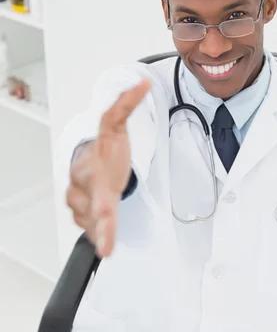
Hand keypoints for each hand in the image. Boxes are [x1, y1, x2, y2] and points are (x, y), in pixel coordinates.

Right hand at [66, 79, 150, 256]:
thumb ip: (127, 104)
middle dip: (99, 230)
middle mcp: (81, 184)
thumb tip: (143, 83)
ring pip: (87, 222)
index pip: (97, 191)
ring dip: (101, 229)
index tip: (107, 230)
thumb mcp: (116, 125)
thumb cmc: (106, 146)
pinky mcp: (82, 211)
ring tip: (111, 227)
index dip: (102, 214)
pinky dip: (99, 232)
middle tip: (107, 248)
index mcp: (91, 166)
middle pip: (89, 212)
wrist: (90, 154)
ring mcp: (78, 199)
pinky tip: (105, 235)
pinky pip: (88, 227)